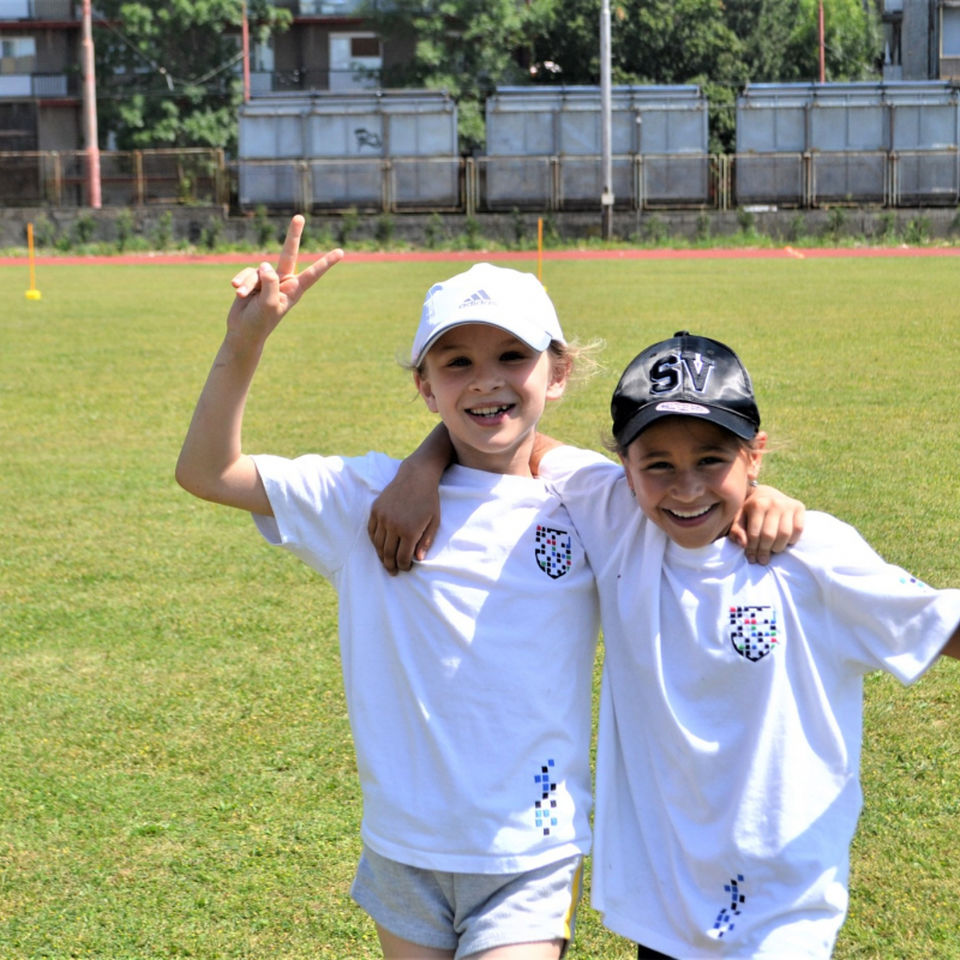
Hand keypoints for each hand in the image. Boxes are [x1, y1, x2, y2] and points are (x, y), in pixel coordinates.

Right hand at [227, 215, 342, 343]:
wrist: (243, 331)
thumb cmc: (260, 322)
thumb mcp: (268, 304)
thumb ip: (270, 283)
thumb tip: (265, 265)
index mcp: (294, 290)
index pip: (312, 274)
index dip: (325, 263)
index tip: (341, 252)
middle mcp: (284, 281)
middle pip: (289, 254)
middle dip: (293, 235)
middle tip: (299, 217)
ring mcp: (268, 279)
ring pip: (258, 270)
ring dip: (248, 283)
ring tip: (243, 295)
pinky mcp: (253, 278)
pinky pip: (246, 272)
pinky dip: (240, 281)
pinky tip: (236, 291)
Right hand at [367, 470, 440, 574]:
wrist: (416, 477)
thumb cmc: (429, 500)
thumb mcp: (434, 521)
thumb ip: (426, 541)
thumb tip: (418, 559)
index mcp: (410, 531)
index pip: (403, 557)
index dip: (404, 566)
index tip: (406, 569)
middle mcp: (393, 526)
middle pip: (388, 554)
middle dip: (391, 566)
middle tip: (393, 572)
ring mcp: (382, 517)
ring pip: (377, 544)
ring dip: (381, 555)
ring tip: (385, 562)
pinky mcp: (375, 510)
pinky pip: (371, 531)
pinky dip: (374, 541)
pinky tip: (379, 546)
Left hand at [728, 484, 804, 563]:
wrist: (766, 493)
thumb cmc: (749, 510)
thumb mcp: (738, 518)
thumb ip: (736, 531)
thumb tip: (743, 544)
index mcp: (756, 504)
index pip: (754, 534)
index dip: (752, 549)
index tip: (751, 559)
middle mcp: (774, 502)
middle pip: (769, 536)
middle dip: (764, 551)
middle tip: (762, 560)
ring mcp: (788, 504)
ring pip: (785, 534)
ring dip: (778, 547)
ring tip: (772, 551)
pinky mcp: (800, 507)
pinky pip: (798, 530)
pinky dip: (792, 540)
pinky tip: (784, 542)